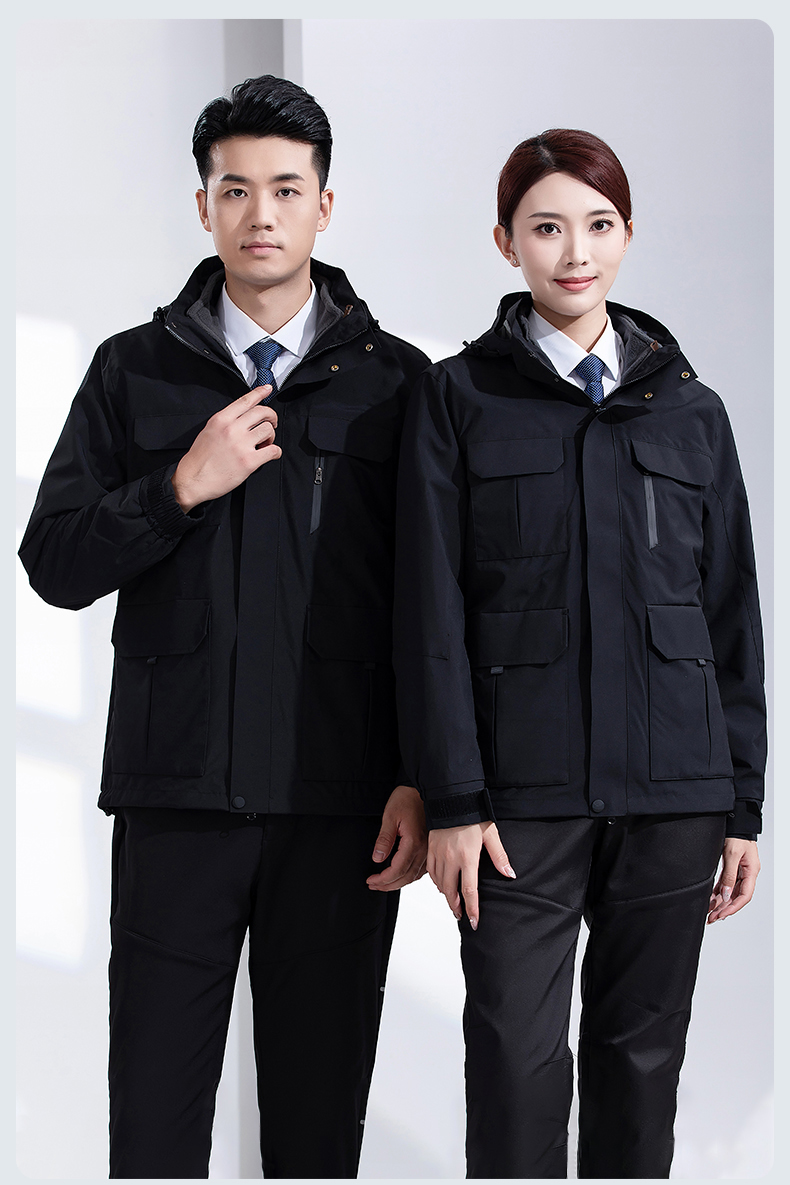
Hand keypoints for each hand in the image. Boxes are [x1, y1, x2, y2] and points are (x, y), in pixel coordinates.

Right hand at [172, 387, 280, 511]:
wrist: (193, 480)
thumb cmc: (199, 459)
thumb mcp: (209, 431)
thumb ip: (226, 421)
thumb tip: (244, 418)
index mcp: (221, 420)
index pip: (245, 400)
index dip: (259, 393)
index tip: (267, 389)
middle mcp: (232, 429)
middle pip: (262, 412)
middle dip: (271, 417)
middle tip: (272, 423)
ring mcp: (241, 445)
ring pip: (269, 430)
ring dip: (271, 436)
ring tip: (264, 443)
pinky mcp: (249, 461)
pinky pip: (273, 450)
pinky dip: (275, 452)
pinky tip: (271, 453)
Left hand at [366, 785, 426, 890]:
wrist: (421, 789)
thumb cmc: (407, 799)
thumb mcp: (390, 816)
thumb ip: (384, 839)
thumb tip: (377, 859)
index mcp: (414, 842)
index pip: (397, 870)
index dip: (383, 879)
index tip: (371, 880)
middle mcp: (424, 849)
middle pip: (406, 877)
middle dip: (388, 885)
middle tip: (374, 885)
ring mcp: (428, 850)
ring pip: (414, 876)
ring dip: (399, 882)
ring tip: (384, 884)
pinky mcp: (430, 848)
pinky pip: (422, 870)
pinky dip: (410, 876)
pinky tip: (402, 876)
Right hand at [427, 821, 515, 930]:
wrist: (451, 798)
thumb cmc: (472, 813)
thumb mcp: (491, 834)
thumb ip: (499, 856)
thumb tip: (510, 874)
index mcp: (467, 857)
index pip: (469, 890)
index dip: (472, 908)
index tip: (474, 921)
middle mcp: (451, 859)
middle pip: (451, 891)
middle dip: (457, 906)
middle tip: (462, 915)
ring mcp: (438, 854)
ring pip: (440, 884)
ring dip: (447, 896)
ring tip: (454, 903)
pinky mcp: (430, 849)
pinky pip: (431, 873)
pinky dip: (437, 882)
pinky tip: (442, 885)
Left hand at [707, 838, 759, 922]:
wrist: (735, 822)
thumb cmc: (736, 835)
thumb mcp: (732, 855)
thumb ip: (729, 876)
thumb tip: (726, 895)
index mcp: (751, 872)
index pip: (744, 896)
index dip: (732, 907)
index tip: (721, 915)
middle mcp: (747, 874)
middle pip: (737, 896)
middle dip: (725, 908)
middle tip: (712, 918)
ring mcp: (740, 871)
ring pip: (731, 892)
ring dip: (720, 902)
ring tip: (709, 912)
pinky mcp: (732, 868)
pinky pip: (726, 885)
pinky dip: (719, 893)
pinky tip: (711, 899)